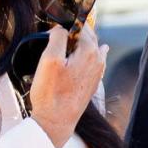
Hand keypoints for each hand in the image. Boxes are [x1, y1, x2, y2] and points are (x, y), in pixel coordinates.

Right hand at [30, 23, 105, 147]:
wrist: (56, 122)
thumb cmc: (51, 93)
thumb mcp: (49, 59)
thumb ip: (58, 37)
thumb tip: (61, 28)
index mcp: (90, 51)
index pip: (79, 25)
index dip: (64, 25)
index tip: (53, 32)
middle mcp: (98, 60)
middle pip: (86, 36)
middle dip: (71, 34)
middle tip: (55, 38)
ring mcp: (97, 72)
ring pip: (88, 48)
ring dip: (76, 45)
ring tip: (63, 47)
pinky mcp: (92, 82)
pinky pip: (90, 61)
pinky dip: (82, 55)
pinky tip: (81, 54)